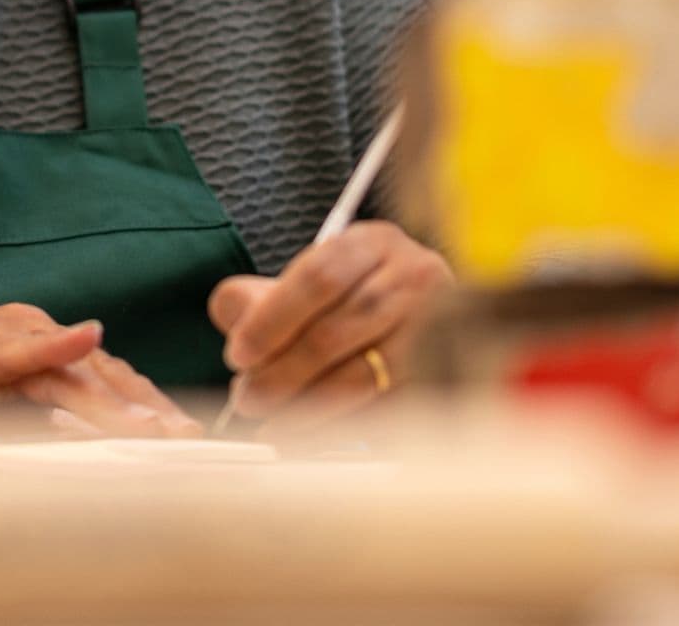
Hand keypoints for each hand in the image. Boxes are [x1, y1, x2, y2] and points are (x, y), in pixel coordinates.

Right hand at [0, 304, 201, 436]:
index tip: (191, 441)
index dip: (148, 409)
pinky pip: (14, 352)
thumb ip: (33, 418)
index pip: (106, 382)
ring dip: (116, 401)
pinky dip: (52, 346)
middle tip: (192, 445)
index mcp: (33, 346)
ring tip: (156, 428)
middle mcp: (23, 333)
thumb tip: (83, 445)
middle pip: (101, 376)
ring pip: (68, 373)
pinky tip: (86, 341)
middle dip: (148, 410)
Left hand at [208, 222, 450, 435]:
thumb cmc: (357, 302)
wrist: (431, 323)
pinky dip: (342, 426)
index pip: (317, 277)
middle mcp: (415, 277)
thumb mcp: (312, 282)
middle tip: (247, 399)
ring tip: (273, 421)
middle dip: (282, 371)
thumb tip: (230, 314)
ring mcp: (439, 329)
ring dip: (307, 405)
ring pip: (362, 375)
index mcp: (372, 243)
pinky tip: (312, 436)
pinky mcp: (448, 377)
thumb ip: (260, 295)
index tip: (238, 355)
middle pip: (337, 330)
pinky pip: (386, 409)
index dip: (271, 320)